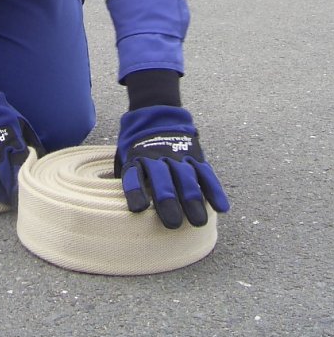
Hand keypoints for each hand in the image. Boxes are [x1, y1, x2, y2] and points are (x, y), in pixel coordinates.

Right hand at [0, 91, 43, 205]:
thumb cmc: (1, 115)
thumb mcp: (22, 123)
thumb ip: (32, 141)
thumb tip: (42, 158)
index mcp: (12, 142)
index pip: (20, 170)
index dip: (23, 184)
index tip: (25, 193)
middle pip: (6, 179)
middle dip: (11, 193)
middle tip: (16, 201)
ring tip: (5, 200)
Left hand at [115, 105, 229, 228]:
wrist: (155, 113)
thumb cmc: (136, 146)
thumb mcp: (123, 156)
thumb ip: (123, 176)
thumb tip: (115, 203)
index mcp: (136, 158)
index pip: (133, 175)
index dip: (135, 191)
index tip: (138, 208)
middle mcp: (157, 157)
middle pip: (162, 179)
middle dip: (168, 200)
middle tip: (173, 223)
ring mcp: (178, 156)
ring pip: (186, 177)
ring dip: (193, 199)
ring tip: (198, 221)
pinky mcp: (195, 156)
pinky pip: (206, 173)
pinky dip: (214, 190)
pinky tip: (220, 207)